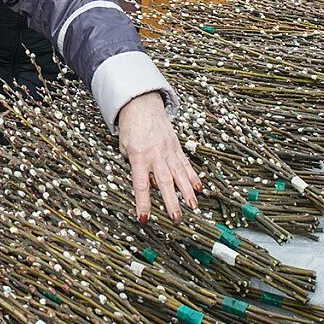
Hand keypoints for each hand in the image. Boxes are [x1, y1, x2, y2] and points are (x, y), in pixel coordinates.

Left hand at [117, 92, 200, 222]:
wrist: (141, 104)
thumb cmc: (130, 128)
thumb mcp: (124, 147)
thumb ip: (133, 165)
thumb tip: (146, 183)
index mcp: (139, 156)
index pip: (141, 184)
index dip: (143, 203)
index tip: (144, 219)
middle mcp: (156, 154)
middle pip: (164, 182)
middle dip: (171, 201)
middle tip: (177, 218)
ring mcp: (168, 151)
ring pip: (179, 174)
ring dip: (187, 192)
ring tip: (193, 207)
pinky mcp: (177, 147)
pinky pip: (185, 164)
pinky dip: (193, 176)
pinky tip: (199, 188)